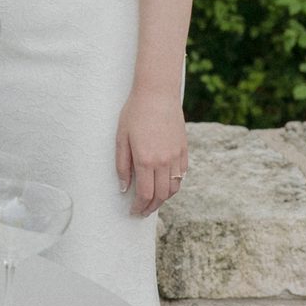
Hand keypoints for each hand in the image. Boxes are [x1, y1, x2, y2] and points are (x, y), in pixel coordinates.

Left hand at [115, 88, 187, 217]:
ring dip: (164, 198)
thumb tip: (124, 188)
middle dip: (151, 207)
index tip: (133, 211)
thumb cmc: (135, 113)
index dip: (139, 207)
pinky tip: (165, 184)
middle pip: (161, 195)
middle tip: (142, 211)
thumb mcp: (121, 138)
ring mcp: (176, 156)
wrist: (157, 93)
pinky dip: (174, 184)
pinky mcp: (184, 149)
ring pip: (174, 187)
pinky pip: (182, 174)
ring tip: (153, 201)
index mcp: (146, 160)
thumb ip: (122, 165)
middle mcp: (164, 161)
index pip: (145, 194)